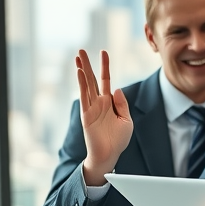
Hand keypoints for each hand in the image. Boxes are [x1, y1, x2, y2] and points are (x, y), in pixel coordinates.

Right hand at [77, 49, 132, 185]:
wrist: (109, 155)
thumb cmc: (118, 140)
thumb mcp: (126, 120)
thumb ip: (122, 104)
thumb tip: (116, 88)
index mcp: (109, 103)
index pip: (106, 80)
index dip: (105, 67)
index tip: (103, 53)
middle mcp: (99, 102)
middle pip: (92, 79)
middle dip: (87, 64)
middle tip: (81, 50)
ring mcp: (92, 107)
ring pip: (86, 84)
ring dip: (82, 70)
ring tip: (78, 56)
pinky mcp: (87, 114)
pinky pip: (84, 96)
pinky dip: (82, 84)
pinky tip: (79, 72)